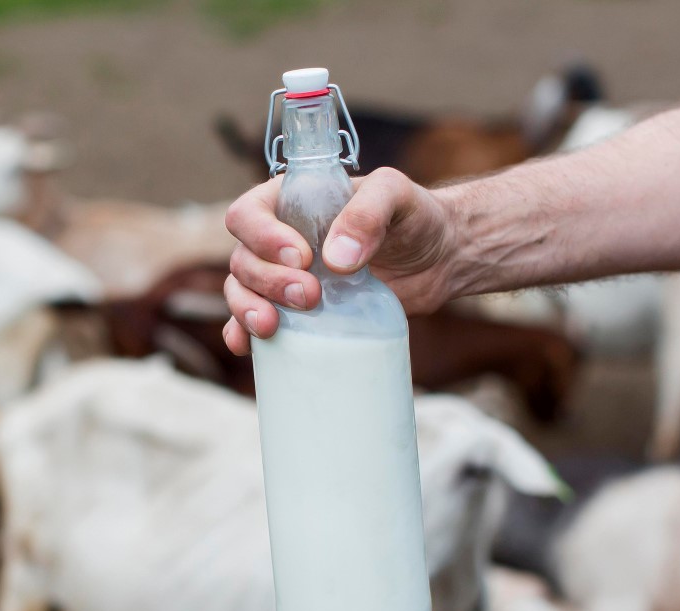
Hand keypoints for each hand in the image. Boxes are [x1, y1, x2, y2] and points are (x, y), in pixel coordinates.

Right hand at [223, 168, 456, 354]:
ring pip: (241, 292)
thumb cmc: (415, 217)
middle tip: (310, 296)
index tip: (302, 258)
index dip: (263, 238)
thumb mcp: (397, 195)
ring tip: (272, 327)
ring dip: (247, 310)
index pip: (248, 214)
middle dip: (267, 281)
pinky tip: (247, 346)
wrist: (439, 259)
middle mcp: (278, 239)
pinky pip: (254, 324)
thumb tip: (335, 260)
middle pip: (243, 260)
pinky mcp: (298, 312)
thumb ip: (368, 213)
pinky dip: (243, 335)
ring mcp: (284, 278)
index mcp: (291, 202)